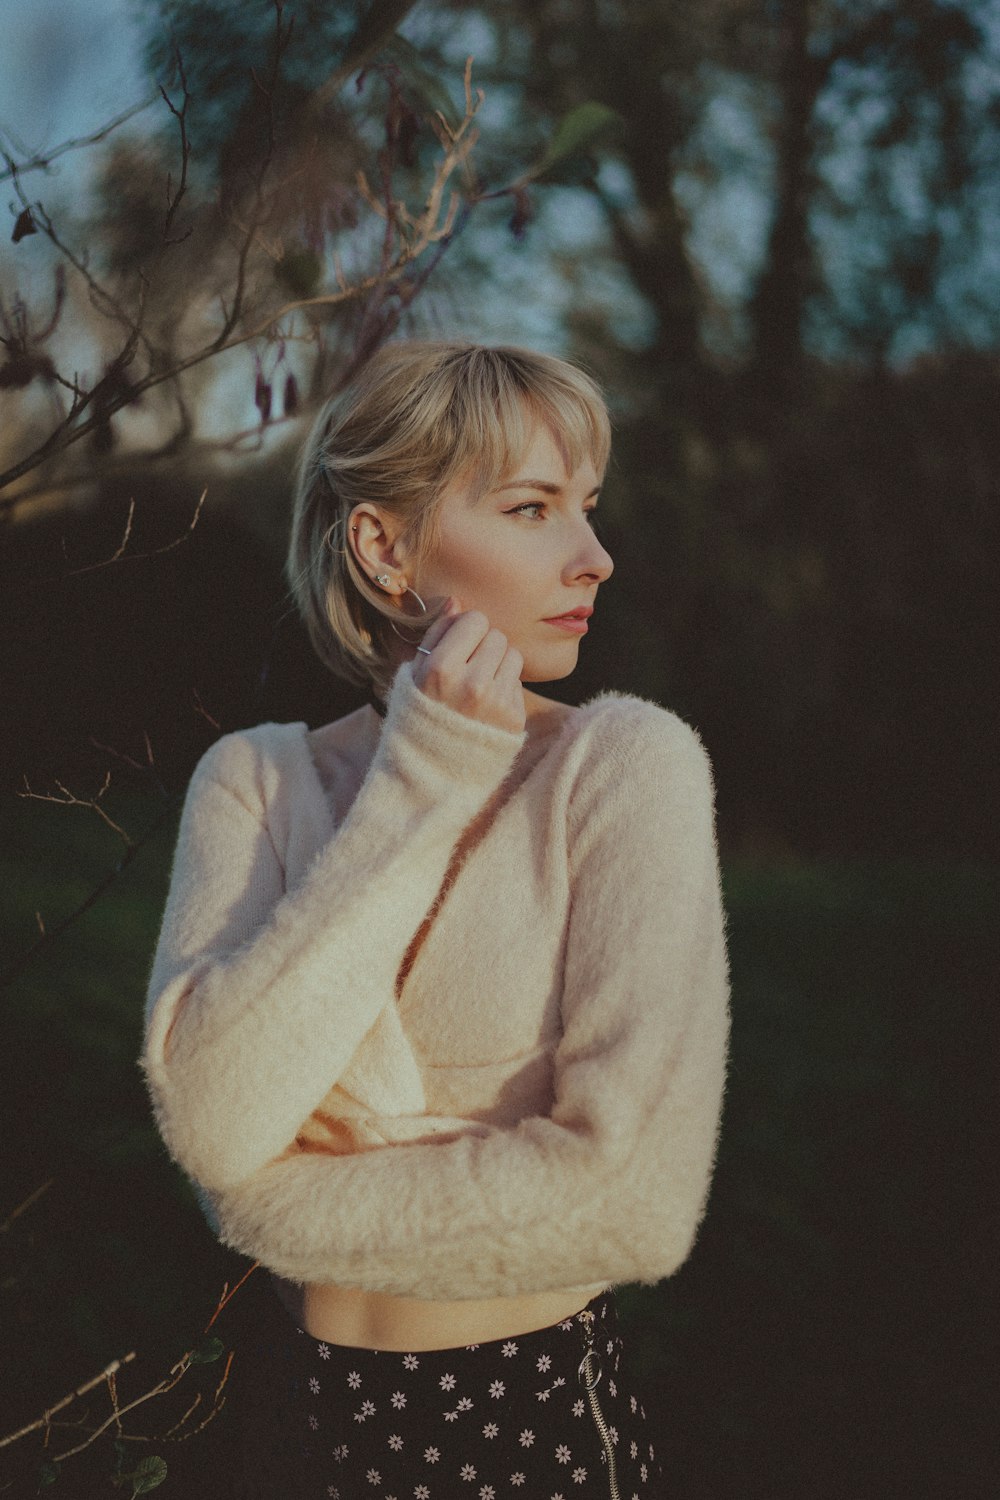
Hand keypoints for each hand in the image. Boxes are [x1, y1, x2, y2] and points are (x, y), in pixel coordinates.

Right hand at [410, 600, 525, 734]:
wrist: (433, 769)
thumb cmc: (420, 714)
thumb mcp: (414, 673)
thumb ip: (435, 635)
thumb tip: (457, 602)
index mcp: (441, 669)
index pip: (475, 620)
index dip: (467, 631)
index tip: (458, 647)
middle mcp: (472, 685)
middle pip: (497, 635)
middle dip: (484, 647)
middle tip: (469, 668)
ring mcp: (496, 703)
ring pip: (513, 655)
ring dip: (499, 664)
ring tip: (479, 685)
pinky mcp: (514, 718)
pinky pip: (518, 682)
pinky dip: (505, 688)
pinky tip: (487, 706)